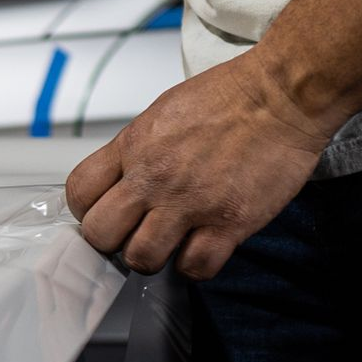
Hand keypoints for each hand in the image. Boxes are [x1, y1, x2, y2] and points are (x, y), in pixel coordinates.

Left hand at [65, 52, 334, 280]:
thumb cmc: (228, 96)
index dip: (86, 210)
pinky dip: (196, 265)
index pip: (79, 192)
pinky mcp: (228, 221)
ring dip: (153, 257)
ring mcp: (190, 202)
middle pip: (101, 234)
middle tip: (133, 234)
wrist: (282, 94)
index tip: (104, 212)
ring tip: (170, 243)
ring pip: (142, 258)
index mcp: (133, 146)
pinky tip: (203, 247)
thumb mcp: (163, 111)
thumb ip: (136, 149)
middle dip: (113, 241)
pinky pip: (195, 267)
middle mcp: (154, 177)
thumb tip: (121, 180)